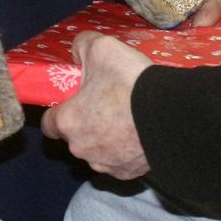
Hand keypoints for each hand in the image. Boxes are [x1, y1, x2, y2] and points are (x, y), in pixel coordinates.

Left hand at [40, 32, 152, 179]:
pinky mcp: (128, 173)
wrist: (171, 114)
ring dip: (106, 137)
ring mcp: (106, 164)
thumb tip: (77, 51)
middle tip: (108, 102)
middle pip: (76, 136)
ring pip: (98, 150)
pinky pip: (120, 161)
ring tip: (128, 117)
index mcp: (69, 122)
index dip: (60, 110)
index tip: (75, 100)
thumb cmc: (130, 82)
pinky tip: (139, 132)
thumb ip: (82, 46)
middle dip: (87, 121)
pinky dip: (126, 150)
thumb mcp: (102, 48)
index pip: (49, 123)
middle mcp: (81, 149)